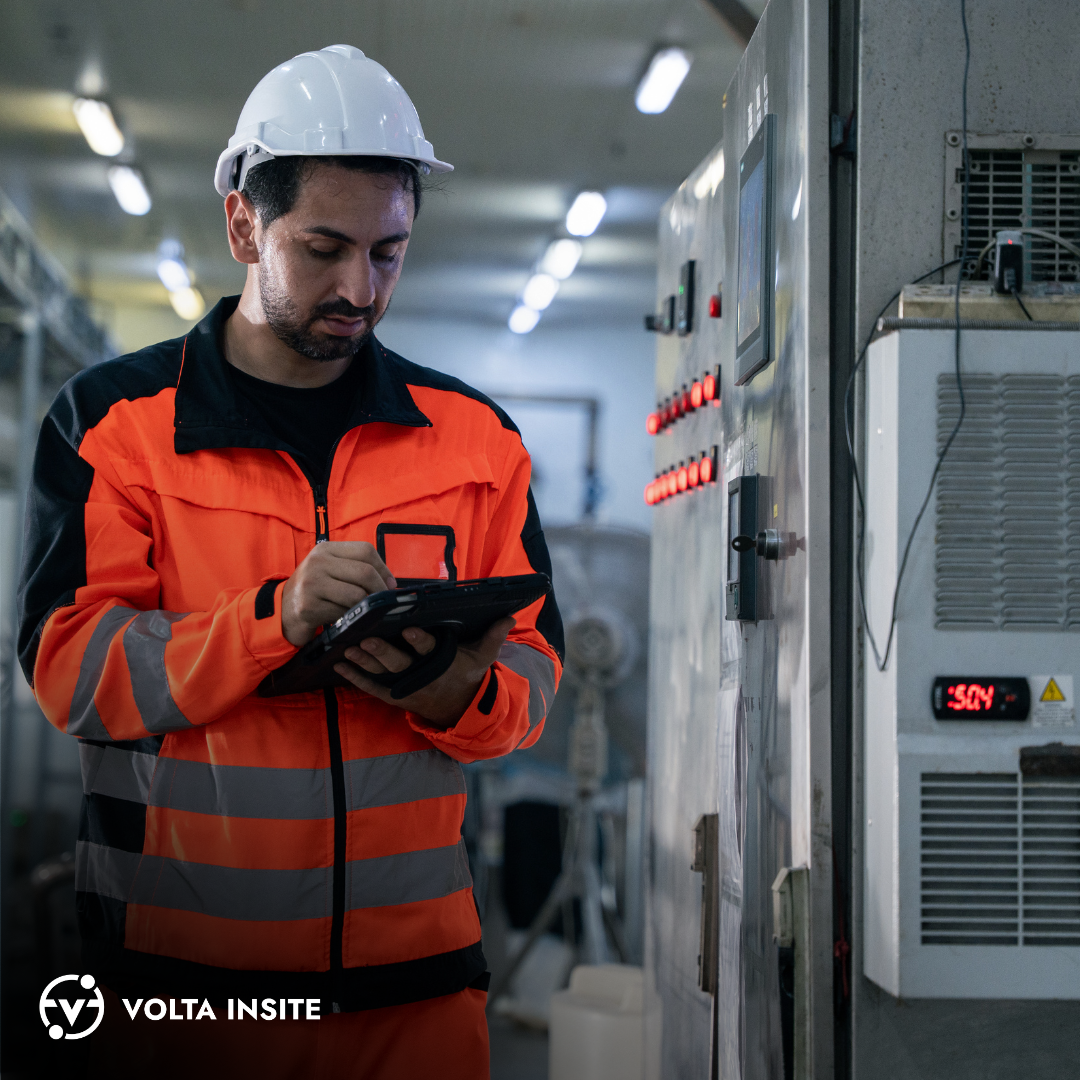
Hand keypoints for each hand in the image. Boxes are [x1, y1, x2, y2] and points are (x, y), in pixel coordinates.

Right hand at [281, 542, 395, 646]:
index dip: (383, 569)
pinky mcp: (309, 606)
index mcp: (326, 549)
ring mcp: (311, 584)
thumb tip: (392, 584)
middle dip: (380, 589)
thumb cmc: (315, 590)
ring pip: (357, 594)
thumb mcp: (331, 570)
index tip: (390, 585)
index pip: (365, 550)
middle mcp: (317, 562)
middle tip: (384, 602)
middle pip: (364, 572)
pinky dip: (352, 618)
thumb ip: (356, 569)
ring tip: (365, 611)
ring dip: (366, 606)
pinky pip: (343, 612)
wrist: (282, 610)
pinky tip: (348, 618)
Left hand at [334, 617, 514, 727]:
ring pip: (382, 674)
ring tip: (347, 648)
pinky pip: (372, 687)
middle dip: (382, 651)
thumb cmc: (468, 675)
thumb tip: (509, 617)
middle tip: (366, 639)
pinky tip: (340, 664)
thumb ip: (493, 636)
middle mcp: (421, 673)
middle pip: (400, 663)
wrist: (459, 709)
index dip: (419, 640)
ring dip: (364, 662)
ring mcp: (406, 685)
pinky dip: (355, 677)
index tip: (409, 629)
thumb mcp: (483, 657)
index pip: (430, 649)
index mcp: (442, 661)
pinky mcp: (394, 694)